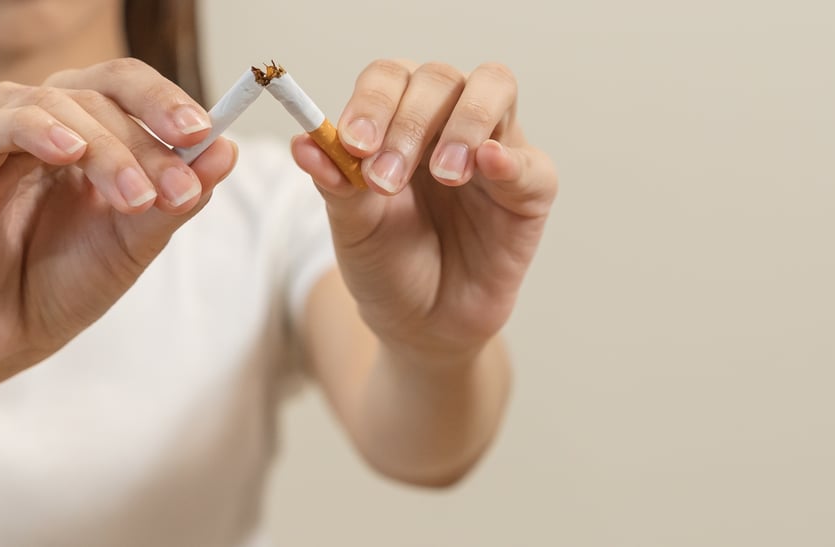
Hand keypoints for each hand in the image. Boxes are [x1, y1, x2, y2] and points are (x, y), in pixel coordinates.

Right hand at [0, 58, 236, 389]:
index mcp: (83, 129)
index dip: (165, 99)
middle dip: (145, 142)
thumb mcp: (136, 242)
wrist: (9, 338)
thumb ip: (177, 197)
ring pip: (50, 105)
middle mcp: (38, 125)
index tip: (204, 130)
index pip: (124, 86)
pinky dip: (34, 130)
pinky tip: (68, 151)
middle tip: (177, 189)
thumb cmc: (67, 282)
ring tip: (135, 196)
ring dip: (104, 146)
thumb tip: (227, 148)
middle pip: (94, 93)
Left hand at [291, 60, 556, 363]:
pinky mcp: (531, 189)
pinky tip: (487, 165)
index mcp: (397, 118)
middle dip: (409, 122)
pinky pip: (530, 161)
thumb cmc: (387, 263)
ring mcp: (494, 148)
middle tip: (387, 179)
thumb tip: (303, 143)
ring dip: (463, 124)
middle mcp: (447, 119)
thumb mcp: (352, 226)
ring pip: (494, 88)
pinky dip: (509, 157)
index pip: (389, 77)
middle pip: (438, 78)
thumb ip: (335, 182)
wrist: (420, 324)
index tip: (354, 145)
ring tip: (445, 176)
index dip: (372, 101)